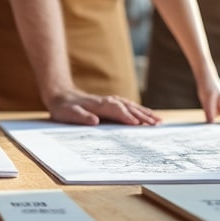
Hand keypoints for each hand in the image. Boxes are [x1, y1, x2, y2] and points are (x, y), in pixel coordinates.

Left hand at [45, 90, 162, 126]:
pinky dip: (140, 110)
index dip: (127, 117)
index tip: (138, 124)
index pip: (116, 110)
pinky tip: (148, 115)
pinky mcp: (112, 103)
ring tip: (159, 121)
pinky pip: (129, 106)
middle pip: (128, 107)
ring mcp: (110, 101)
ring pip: (131, 106)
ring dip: (144, 112)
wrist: (61, 96)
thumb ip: (81, 117)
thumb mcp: (68, 114)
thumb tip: (95, 121)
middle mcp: (107, 101)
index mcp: (98, 104)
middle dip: (142, 115)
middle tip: (156, 124)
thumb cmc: (64, 108)